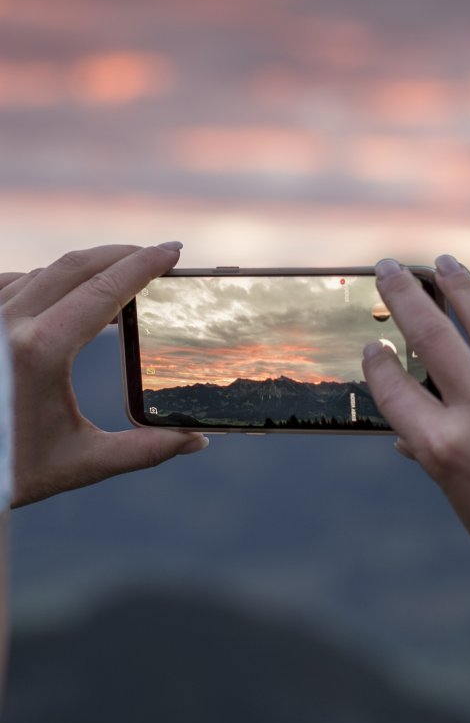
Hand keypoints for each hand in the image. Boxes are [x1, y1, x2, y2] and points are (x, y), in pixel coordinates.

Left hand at [0, 244, 207, 507]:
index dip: (143, 265)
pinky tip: (68, 293)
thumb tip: (197, 440)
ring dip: (86, 270)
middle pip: (76, 266)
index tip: (173, 251)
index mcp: (40, 350)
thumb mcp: (82, 462)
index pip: (103, 290)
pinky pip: (15, 284)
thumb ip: (144, 450)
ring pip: (44, 273)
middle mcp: (9, 323)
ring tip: (120, 277)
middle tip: (158, 256)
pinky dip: (47, 281)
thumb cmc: (14, 472)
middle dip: (121, 255)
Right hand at [362, 255, 469, 581]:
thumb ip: (430, 448)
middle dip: (404, 295)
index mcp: (442, 448)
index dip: (377, 363)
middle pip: (431, 337)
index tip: (371, 345)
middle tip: (388, 268)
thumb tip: (407, 430)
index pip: (395, 388)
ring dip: (460, 286)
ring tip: (443, 263)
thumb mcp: (455, 492)